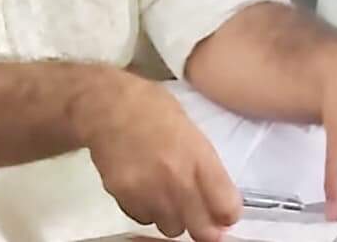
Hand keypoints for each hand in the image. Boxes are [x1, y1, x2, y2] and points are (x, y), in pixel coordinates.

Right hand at [73, 70, 241, 241]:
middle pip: (202, 230)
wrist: (107, 106)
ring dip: (175, 217)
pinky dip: (149, 211)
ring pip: (172, 229)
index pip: (226, 206)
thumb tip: (216, 191)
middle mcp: (176, 179)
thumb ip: (203, 162)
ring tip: (168, 195)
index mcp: (198, 156)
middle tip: (203, 217)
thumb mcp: (189, 127)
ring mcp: (149, 192)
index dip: (228, 212)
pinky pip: (145, 219)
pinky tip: (146, 190)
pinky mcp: (125, 199)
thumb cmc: (151, 107)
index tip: (226, 212)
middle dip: (206, 227)